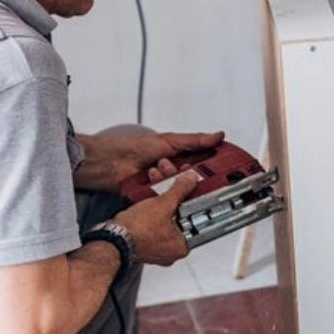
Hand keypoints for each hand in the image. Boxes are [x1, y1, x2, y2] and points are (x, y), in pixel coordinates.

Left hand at [74, 126, 225, 192]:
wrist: (111, 163)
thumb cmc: (134, 146)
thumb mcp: (170, 140)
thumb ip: (196, 140)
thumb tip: (218, 135)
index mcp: (178, 156)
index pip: (202, 163)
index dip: (212, 167)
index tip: (222, 168)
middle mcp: (172, 171)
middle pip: (192, 178)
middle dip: (187, 172)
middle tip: (181, 167)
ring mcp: (163, 185)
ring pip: (178, 188)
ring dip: (168, 177)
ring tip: (156, 168)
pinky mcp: (154, 197)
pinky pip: (165, 198)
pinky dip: (159, 188)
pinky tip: (150, 179)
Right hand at [113, 170, 202, 265]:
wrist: (111, 238)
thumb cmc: (136, 231)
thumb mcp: (163, 205)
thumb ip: (180, 190)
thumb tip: (191, 180)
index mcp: (181, 246)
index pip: (196, 219)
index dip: (195, 199)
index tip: (193, 187)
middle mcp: (170, 249)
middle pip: (180, 214)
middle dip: (175, 192)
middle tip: (175, 178)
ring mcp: (156, 245)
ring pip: (165, 215)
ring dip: (161, 194)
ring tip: (159, 177)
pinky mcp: (143, 240)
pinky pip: (153, 219)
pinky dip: (152, 205)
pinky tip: (149, 189)